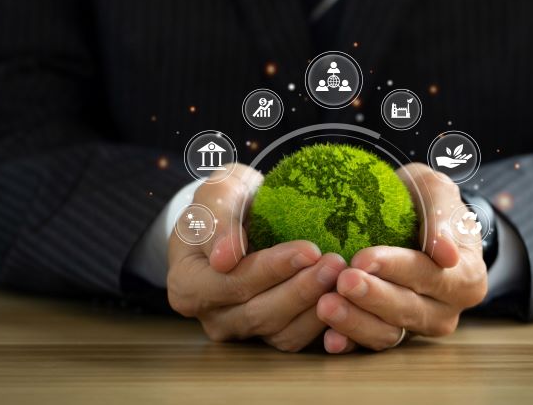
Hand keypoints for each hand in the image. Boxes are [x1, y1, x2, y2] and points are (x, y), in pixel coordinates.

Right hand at [166, 164, 346, 351]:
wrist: (239, 216)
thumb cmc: (225, 202)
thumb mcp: (216, 195)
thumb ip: (217, 221)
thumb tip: (224, 258)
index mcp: (188, 284)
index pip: (230, 283)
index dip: (271, 270)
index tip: (307, 249)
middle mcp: (212, 315)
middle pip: (258, 313)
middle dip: (301, 289)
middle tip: (336, 263)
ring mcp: (241, 329)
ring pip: (280, 331)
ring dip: (316, 306)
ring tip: (343, 276)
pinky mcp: (269, 333)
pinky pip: (297, 338)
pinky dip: (323, 323)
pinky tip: (344, 298)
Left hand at [316, 163, 487, 351]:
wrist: (410, 219)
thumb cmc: (426, 203)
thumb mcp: (437, 192)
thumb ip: (443, 217)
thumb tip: (447, 255)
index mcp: (467, 278)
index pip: (431, 276)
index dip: (397, 269)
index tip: (364, 257)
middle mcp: (446, 310)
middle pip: (409, 309)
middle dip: (373, 296)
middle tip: (343, 281)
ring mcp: (417, 326)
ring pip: (389, 333)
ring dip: (356, 322)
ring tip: (327, 305)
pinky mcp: (389, 332)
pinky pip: (369, 343)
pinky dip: (349, 342)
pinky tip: (329, 337)